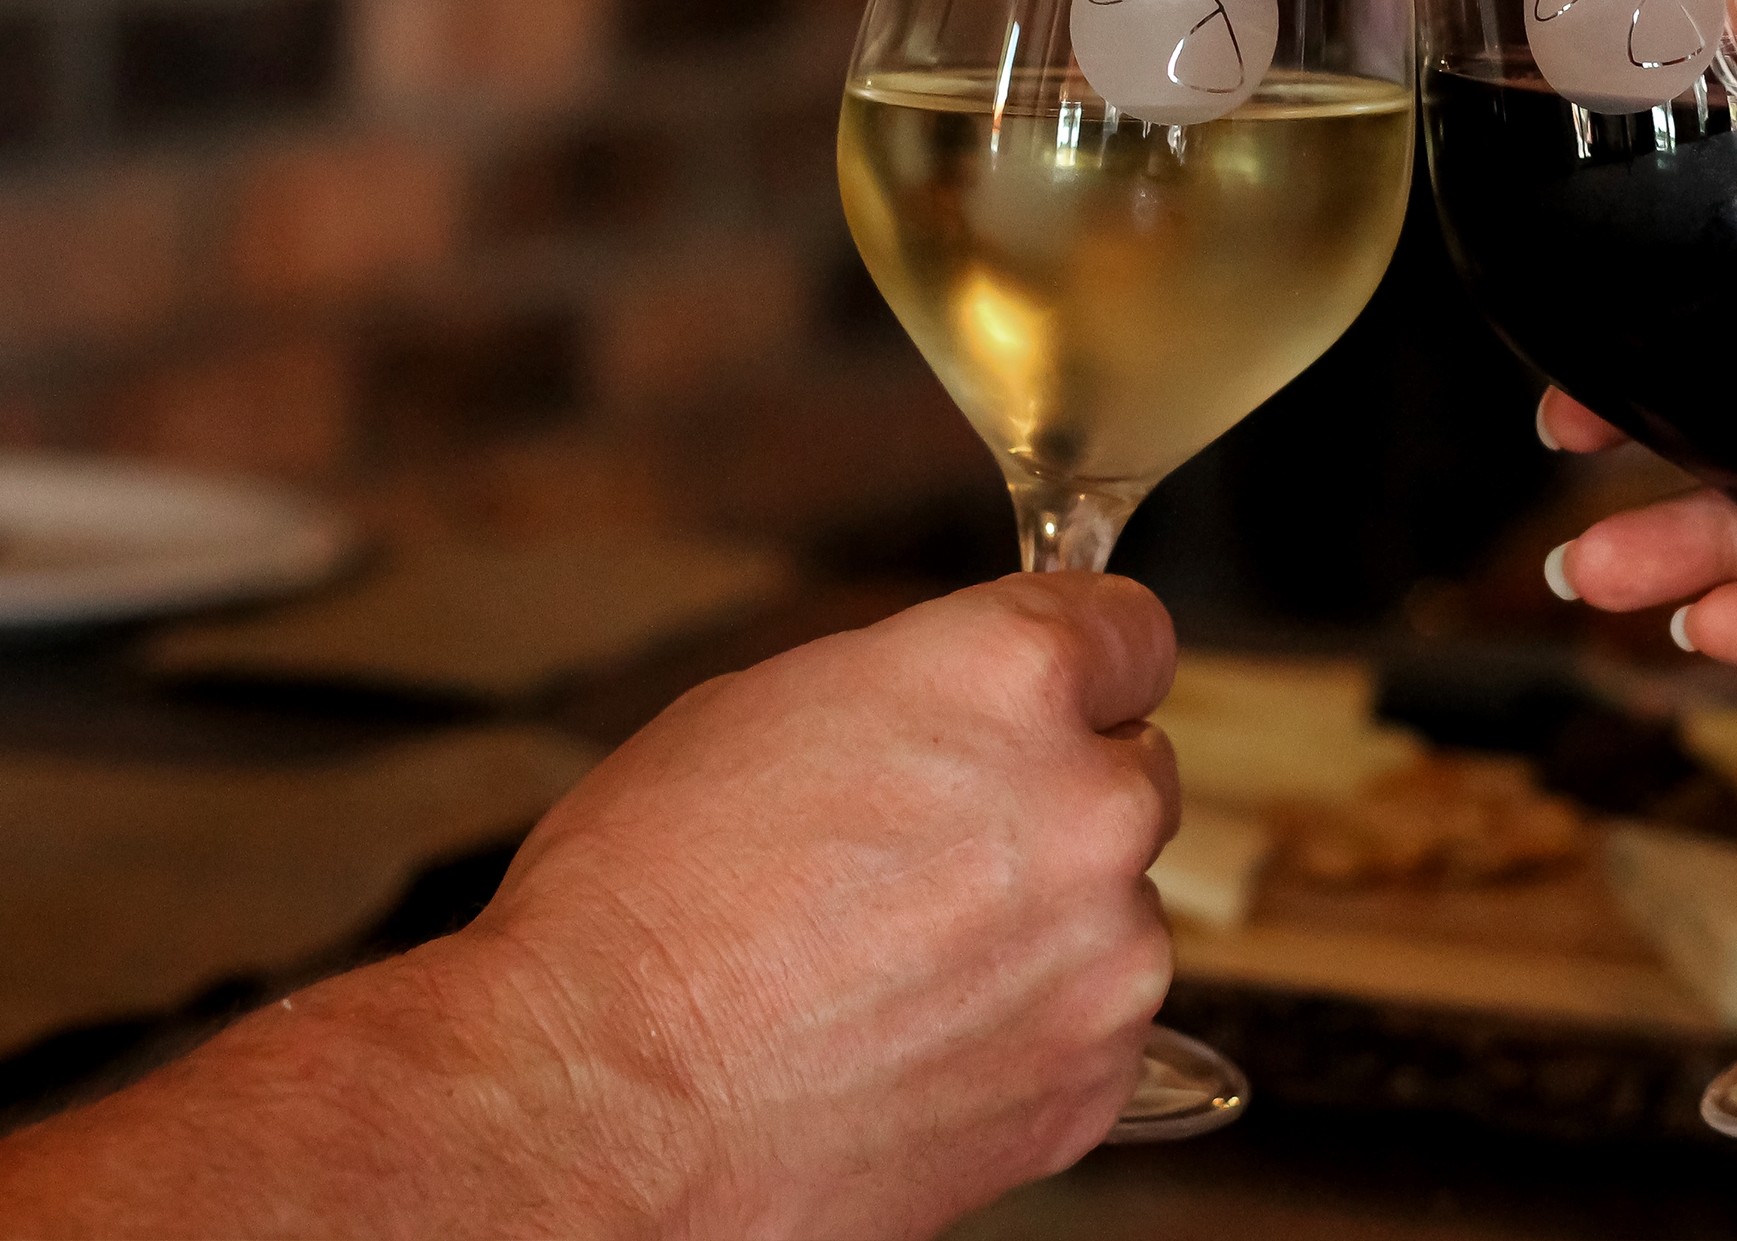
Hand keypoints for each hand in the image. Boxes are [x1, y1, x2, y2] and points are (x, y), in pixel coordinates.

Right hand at [465, 571, 1179, 1236]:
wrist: (601, 1105)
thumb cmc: (645, 904)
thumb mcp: (766, 709)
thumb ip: (917, 695)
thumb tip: (964, 713)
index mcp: (1011, 679)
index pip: (1133, 632)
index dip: (1090, 663)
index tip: (1069, 691)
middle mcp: (1087, 806)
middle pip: (1135, 774)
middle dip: (1057, 798)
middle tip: (941, 848)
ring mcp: (1105, 954)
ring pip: (1117, 911)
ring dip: (1044, 925)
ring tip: (898, 965)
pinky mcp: (1093, 1079)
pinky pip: (1096, 1027)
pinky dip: (1027, 1029)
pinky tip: (913, 1038)